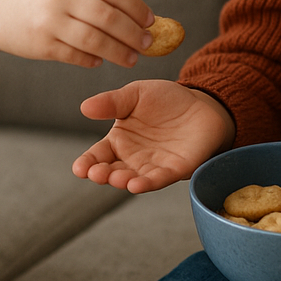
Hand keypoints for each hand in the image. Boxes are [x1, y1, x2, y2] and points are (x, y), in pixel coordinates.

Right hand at [0, 0, 152, 68]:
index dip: (137, 7)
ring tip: (131, 59)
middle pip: (109, 17)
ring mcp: (50, 21)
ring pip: (95, 40)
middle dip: (133, 33)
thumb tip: (136, 17)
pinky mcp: (41, 44)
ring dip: (119, 52)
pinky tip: (100, 60)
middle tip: (147, 44)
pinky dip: (92, 60)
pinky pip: (76, 56)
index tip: (151, 21)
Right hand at [72, 80, 235, 192]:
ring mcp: (154, 166)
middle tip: (96, 173)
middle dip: (103, 175)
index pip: (98, 155)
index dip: (87, 163)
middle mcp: (133, 158)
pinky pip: (160, 179)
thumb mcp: (135, 94)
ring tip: (117, 179)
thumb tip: (84, 107)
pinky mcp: (176, 169)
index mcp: (119, 141)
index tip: (79, 169)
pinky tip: (137, 185)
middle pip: (113, 171)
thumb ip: (112, 102)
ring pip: (134, 178)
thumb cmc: (165, 100)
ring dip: (124, 181)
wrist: (200, 103)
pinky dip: (148, 183)